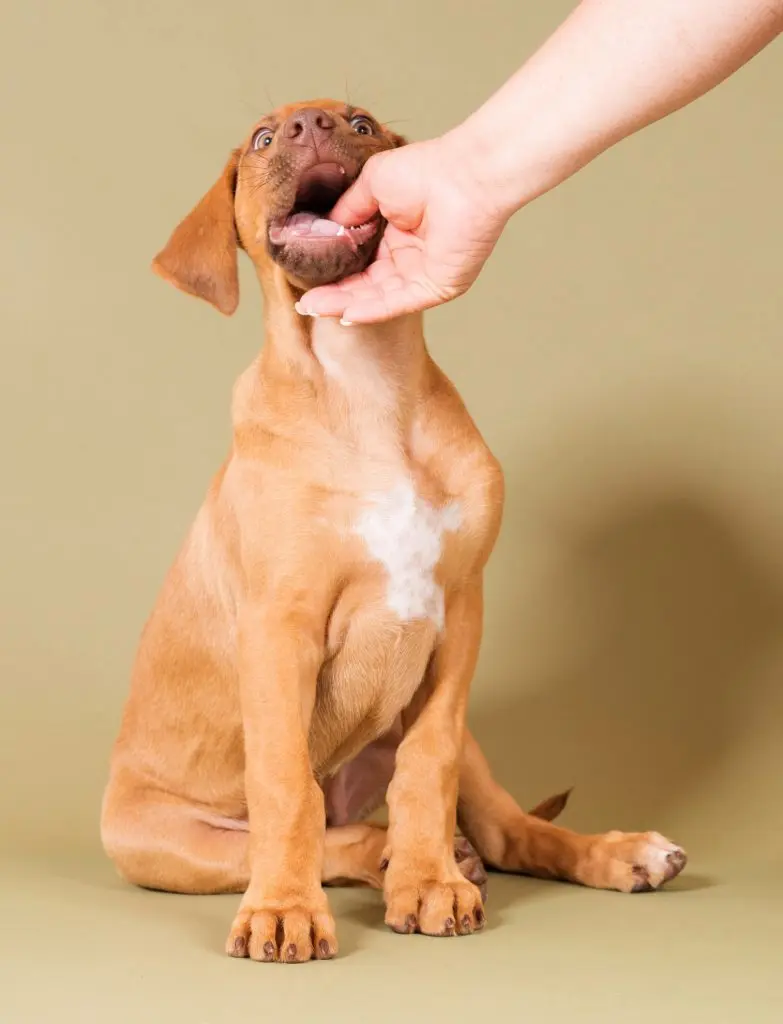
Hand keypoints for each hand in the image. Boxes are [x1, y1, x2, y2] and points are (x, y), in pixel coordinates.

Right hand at [297, 134, 509, 323]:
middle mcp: (409, 258)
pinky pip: (399, 304)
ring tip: (314, 308)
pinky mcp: (437, 287)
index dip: (334, 273)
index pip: (360, 263)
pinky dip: (372, 310)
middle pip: (365, 286)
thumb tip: (327, 229)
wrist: (465, 175)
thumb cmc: (426, 170)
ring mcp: (423, 275)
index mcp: (395, 234)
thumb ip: (349, 209)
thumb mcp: (372, 184)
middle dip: (334, 296)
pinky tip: (346, 313)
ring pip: (377, 298)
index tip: (306, 281)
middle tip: (305, 303)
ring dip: (346, 305)